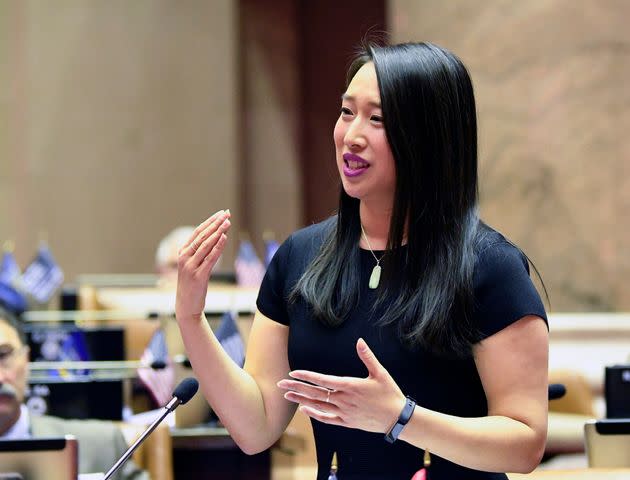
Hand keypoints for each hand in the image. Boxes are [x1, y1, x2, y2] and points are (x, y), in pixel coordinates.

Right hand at [176, 209, 230, 321]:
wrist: (186, 306)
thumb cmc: (192, 285)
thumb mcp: (193, 266)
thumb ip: (200, 252)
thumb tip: (215, 237)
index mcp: (183, 252)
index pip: (198, 232)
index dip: (210, 221)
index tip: (221, 213)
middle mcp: (185, 257)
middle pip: (202, 235)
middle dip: (216, 223)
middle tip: (227, 213)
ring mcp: (190, 266)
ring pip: (206, 245)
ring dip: (218, 232)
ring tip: (227, 222)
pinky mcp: (198, 276)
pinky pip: (210, 258)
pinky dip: (217, 247)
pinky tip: (224, 238)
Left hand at [276, 338, 405, 433]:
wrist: (397, 419)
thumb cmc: (390, 393)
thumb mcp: (380, 373)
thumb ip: (367, 356)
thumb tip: (360, 341)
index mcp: (350, 386)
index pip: (323, 380)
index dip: (307, 376)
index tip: (293, 373)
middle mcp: (344, 400)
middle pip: (315, 393)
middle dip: (296, 387)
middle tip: (280, 384)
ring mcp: (344, 413)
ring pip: (318, 406)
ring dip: (301, 400)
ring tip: (287, 395)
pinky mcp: (347, 422)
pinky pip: (327, 419)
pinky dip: (314, 414)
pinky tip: (304, 410)